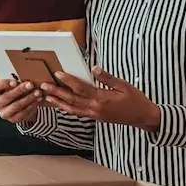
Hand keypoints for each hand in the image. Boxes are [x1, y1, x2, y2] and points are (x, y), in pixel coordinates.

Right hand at [0, 77, 42, 125]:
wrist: (20, 103)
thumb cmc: (15, 88)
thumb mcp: (12, 80)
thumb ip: (12, 75)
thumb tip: (17, 67)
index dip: (3, 84)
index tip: (15, 81)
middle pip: (6, 97)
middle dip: (20, 90)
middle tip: (31, 84)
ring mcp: (4, 112)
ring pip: (16, 106)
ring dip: (28, 98)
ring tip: (38, 92)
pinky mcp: (13, 119)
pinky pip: (23, 114)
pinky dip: (32, 106)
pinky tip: (38, 100)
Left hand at [43, 68, 161, 131]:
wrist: (143, 117)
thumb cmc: (135, 100)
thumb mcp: (124, 85)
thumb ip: (107, 78)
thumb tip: (95, 68)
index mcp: (102, 98)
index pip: (80, 88)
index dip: (68, 81)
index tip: (58, 74)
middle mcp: (95, 108)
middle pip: (71, 100)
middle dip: (56, 92)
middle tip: (43, 86)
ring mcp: (94, 115)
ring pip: (72, 109)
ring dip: (58, 102)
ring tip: (47, 96)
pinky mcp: (95, 118)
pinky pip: (78, 113)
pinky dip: (67, 108)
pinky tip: (61, 104)